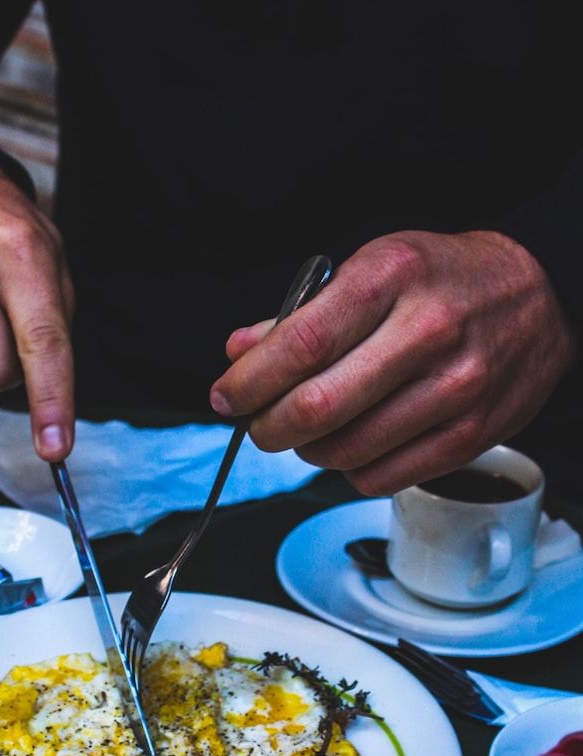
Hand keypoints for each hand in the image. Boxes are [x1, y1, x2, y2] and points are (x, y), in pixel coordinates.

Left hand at [210, 230, 576, 493]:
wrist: (540, 293)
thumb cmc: (443, 279)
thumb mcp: (373, 269)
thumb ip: (302, 315)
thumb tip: (239, 351)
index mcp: (392, 276)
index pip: (302, 342)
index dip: (250, 381)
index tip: (226, 396)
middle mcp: (428, 331)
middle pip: (318, 406)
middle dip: (268, 427)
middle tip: (258, 424)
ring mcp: (456, 386)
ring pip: (346, 449)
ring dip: (307, 450)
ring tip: (306, 432)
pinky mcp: (472, 433)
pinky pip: (383, 476)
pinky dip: (350, 470)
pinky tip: (351, 446)